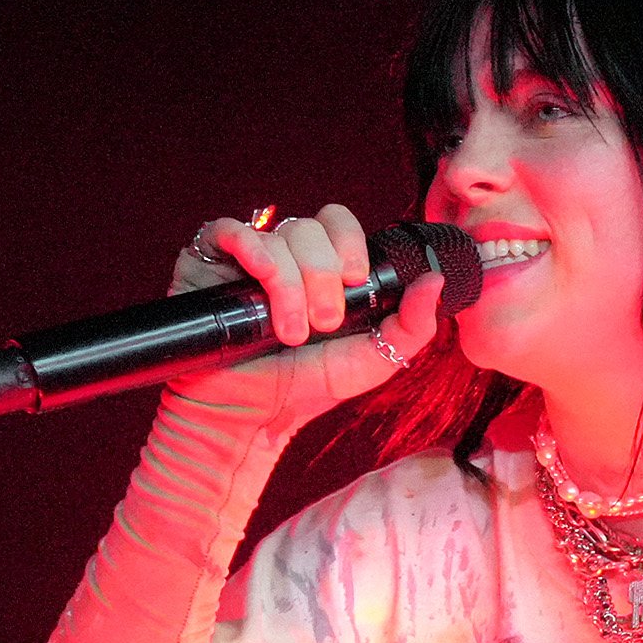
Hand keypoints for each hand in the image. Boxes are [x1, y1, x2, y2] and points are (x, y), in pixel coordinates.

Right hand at [165, 203, 446, 435]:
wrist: (247, 419)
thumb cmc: (303, 389)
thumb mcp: (371, 362)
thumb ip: (411, 327)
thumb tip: (435, 282)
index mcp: (322, 269)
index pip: (338, 223)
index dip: (350, 243)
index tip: (356, 282)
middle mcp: (284, 256)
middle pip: (312, 227)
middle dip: (325, 275)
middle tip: (323, 323)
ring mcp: (245, 256)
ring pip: (280, 235)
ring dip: (293, 286)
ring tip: (290, 334)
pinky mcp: (207, 261)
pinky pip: (232, 231)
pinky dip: (255, 255)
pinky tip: (261, 291)